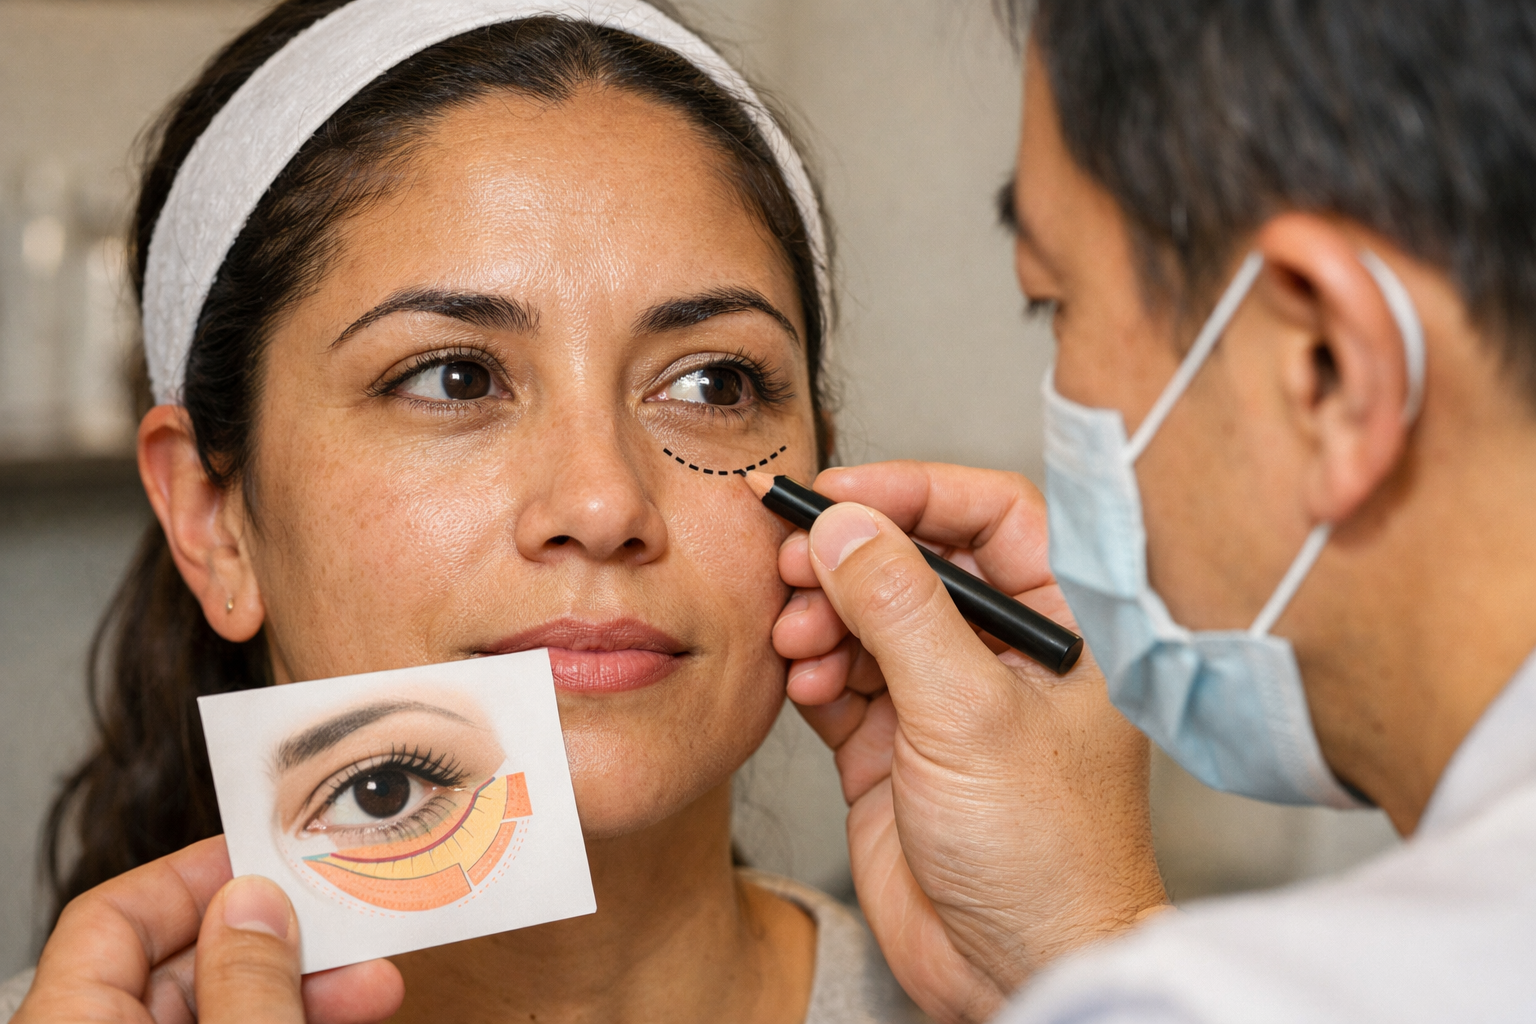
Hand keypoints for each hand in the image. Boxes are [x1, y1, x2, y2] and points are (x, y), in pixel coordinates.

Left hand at [14, 836, 402, 1023]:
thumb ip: (247, 985)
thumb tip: (257, 903)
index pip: (110, 917)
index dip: (195, 875)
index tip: (273, 857)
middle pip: (174, 964)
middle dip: (273, 940)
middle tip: (346, 922)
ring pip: (213, 1012)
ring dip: (298, 988)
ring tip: (373, 982)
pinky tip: (348, 1015)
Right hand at [773, 462, 1164, 1023]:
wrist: (1014, 972)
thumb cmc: (1047, 855)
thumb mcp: (970, 712)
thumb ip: (901, 610)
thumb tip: (845, 527)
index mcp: (1066, 623)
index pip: (992, 513)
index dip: (913, 490)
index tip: (838, 493)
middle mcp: (1006, 650)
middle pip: (917, 560)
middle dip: (850, 558)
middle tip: (792, 559)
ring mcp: (947, 696)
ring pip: (870, 616)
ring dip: (823, 617)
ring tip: (797, 639)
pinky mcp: (896, 744)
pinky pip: (842, 678)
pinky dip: (814, 672)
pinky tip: (802, 680)